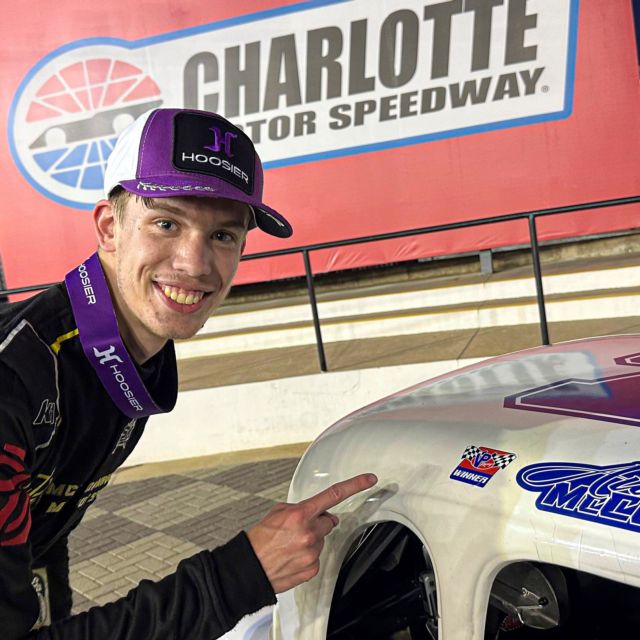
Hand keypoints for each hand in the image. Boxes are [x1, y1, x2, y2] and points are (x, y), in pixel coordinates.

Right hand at [247, 473, 377, 592]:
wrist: (249, 568)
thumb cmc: (260, 539)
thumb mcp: (278, 512)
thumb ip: (302, 508)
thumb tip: (322, 512)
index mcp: (301, 514)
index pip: (334, 494)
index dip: (355, 485)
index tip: (369, 479)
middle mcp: (309, 532)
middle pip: (328, 522)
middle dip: (318, 523)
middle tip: (299, 529)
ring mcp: (312, 552)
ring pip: (322, 540)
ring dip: (311, 540)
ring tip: (290, 545)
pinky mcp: (312, 568)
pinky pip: (317, 557)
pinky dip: (307, 556)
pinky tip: (292, 556)